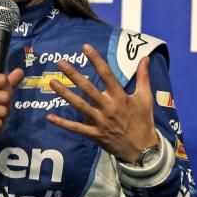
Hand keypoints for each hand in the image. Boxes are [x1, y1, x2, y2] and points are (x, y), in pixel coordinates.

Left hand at [46, 44, 157, 162]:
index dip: (95, 60)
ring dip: (65, 94)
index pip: (106, 74)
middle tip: (60, 63)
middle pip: (88, 88)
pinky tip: (49, 116)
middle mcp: (108, 107)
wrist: (143, 150)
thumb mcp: (146, 97)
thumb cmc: (143, 121)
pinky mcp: (95, 134)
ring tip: (52, 82)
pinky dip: (62, 123)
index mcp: (120, 96)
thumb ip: (143, 77)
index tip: (85, 47)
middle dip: (73, 75)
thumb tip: (145, 58)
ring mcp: (100, 121)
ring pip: (79, 106)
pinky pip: (76, 128)